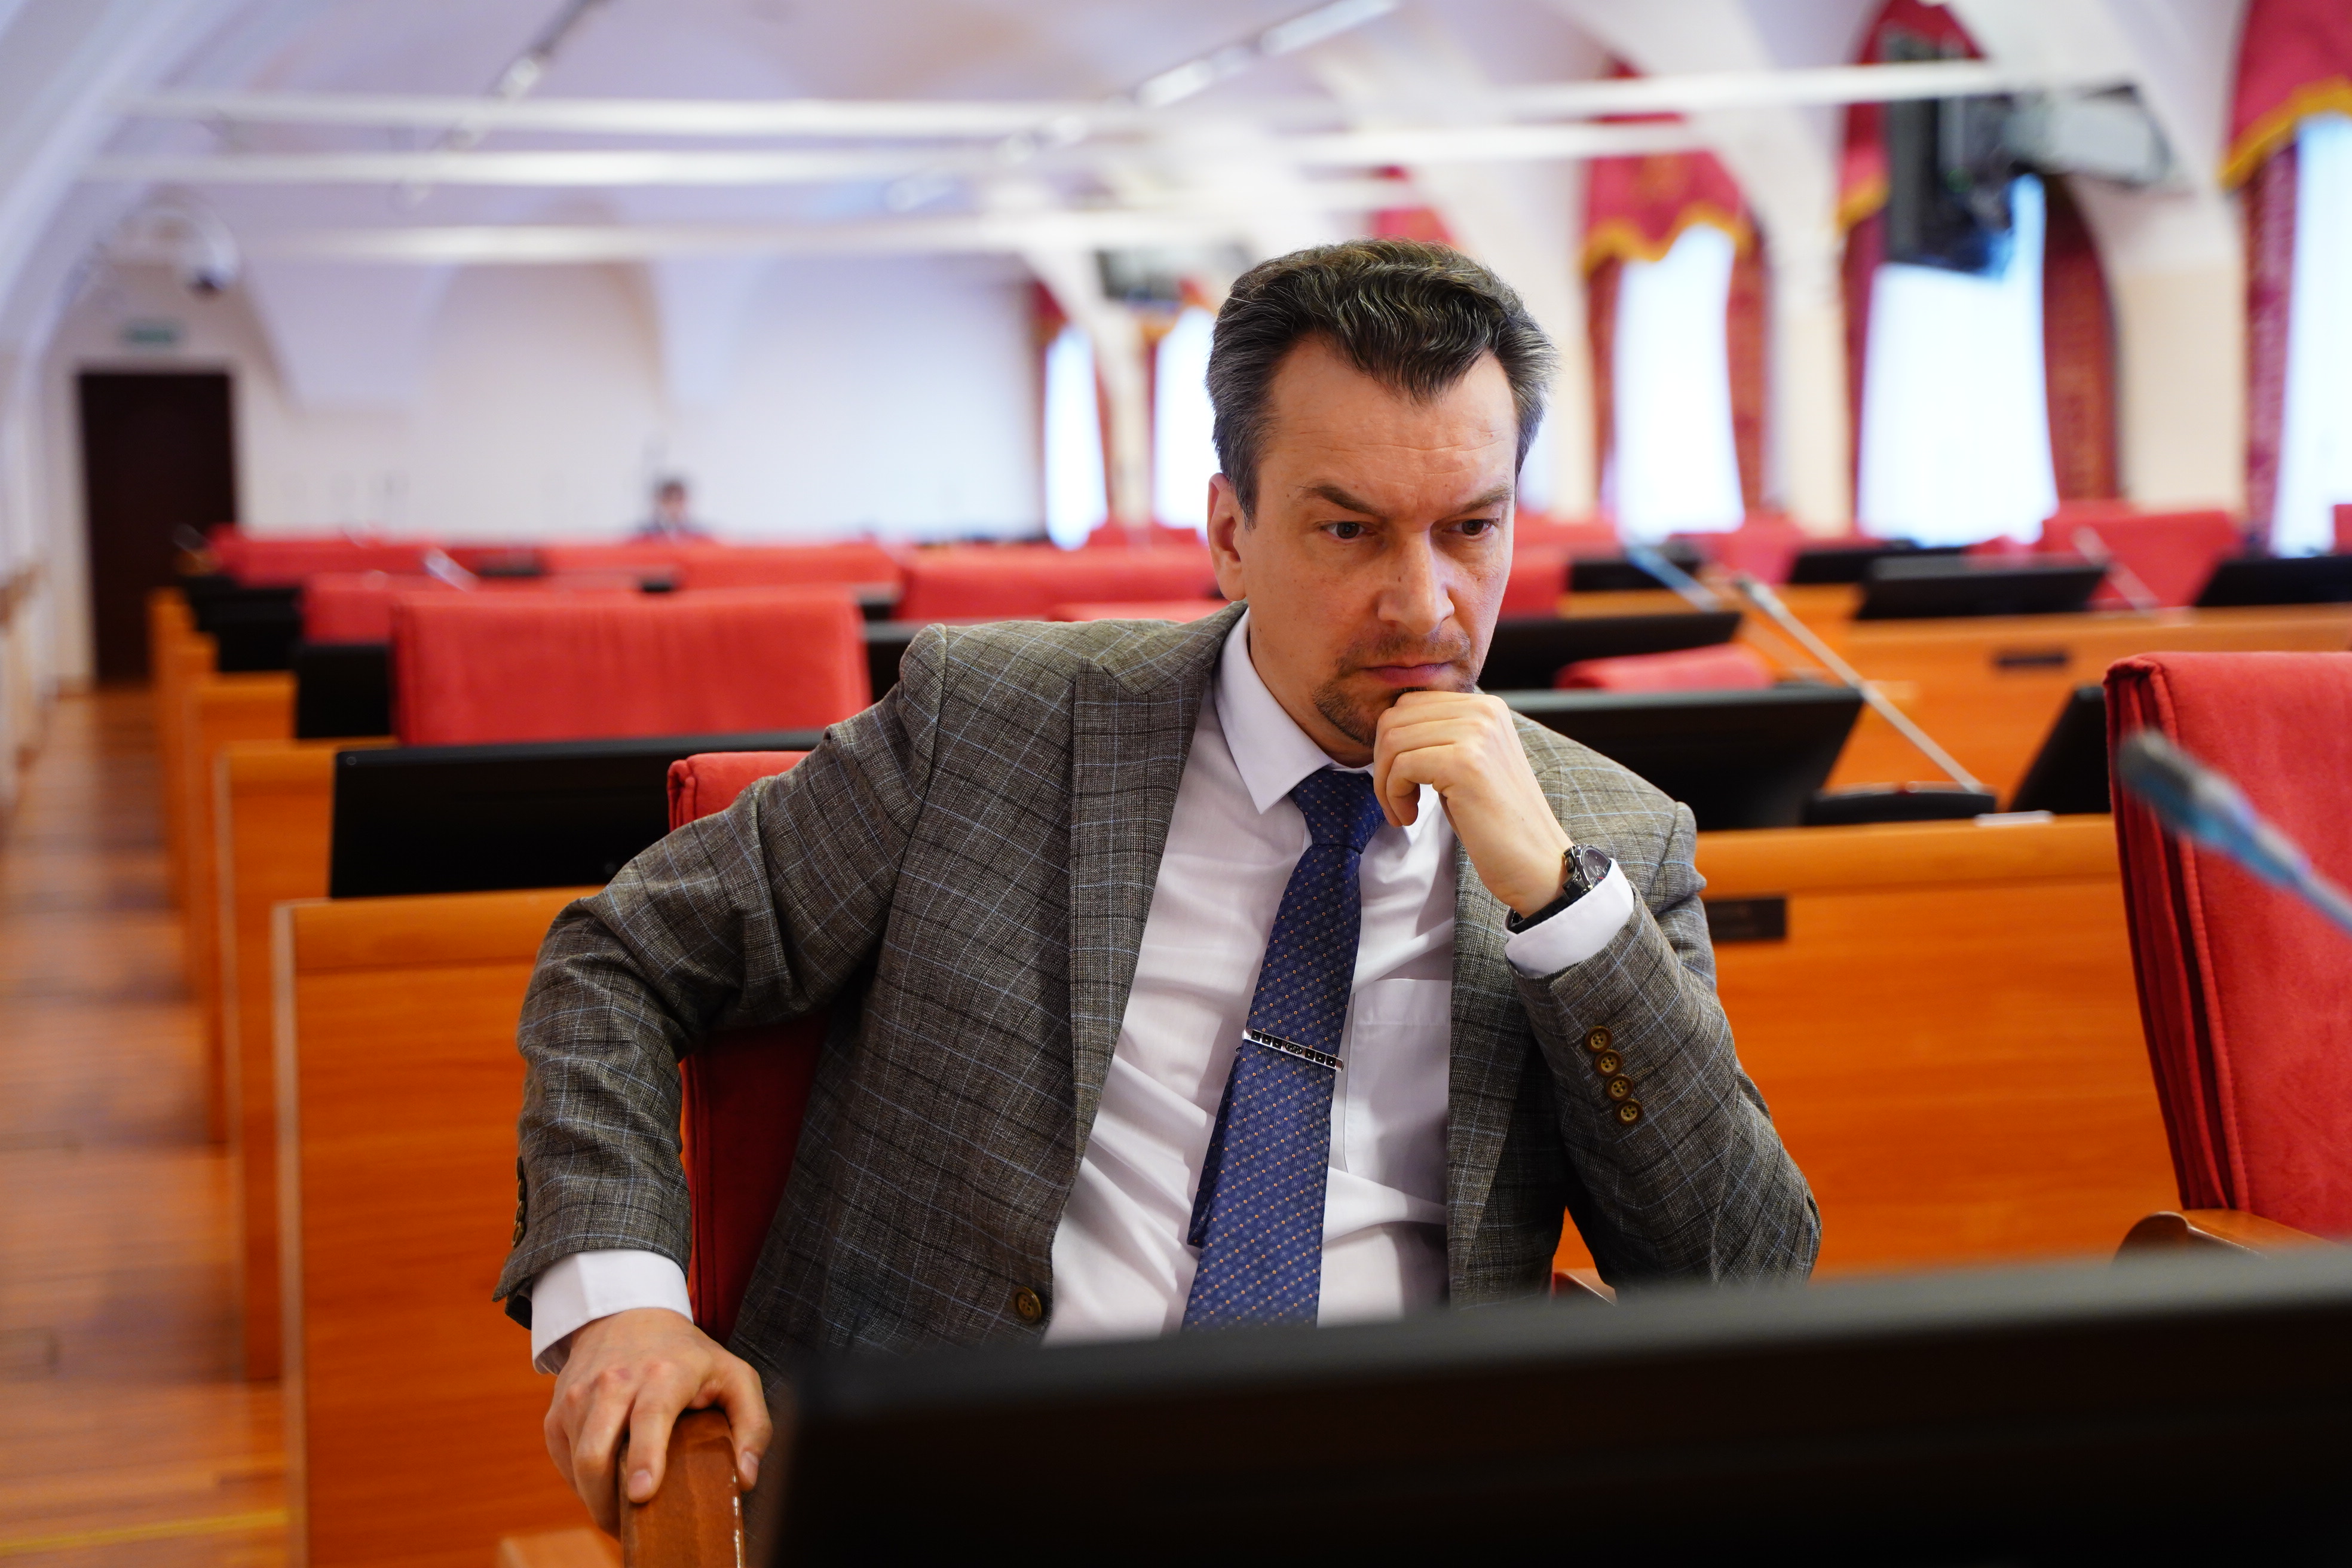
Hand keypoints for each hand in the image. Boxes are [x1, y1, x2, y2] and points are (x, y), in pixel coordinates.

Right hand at [543, 1307, 769, 1533]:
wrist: (629, 1317)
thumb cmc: (689, 1357)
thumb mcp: (735, 1376)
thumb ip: (753, 1425)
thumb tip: (747, 1477)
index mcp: (663, 1373)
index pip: (649, 1417)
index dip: (645, 1458)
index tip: (643, 1494)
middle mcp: (615, 1381)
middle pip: (597, 1452)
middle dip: (608, 1500)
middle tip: (631, 1528)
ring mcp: (580, 1395)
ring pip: (578, 1462)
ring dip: (597, 1496)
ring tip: (622, 1510)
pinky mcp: (558, 1409)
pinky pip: (565, 1460)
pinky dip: (582, 1482)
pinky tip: (606, 1483)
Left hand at [1372, 690, 1570, 916]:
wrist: (1535, 862)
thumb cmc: (1493, 821)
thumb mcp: (1465, 765)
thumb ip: (1437, 739)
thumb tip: (1386, 728)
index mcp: (1485, 706)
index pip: (1410, 704)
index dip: (1390, 745)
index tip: (1399, 782)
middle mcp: (1484, 710)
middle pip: (1396, 718)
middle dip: (1381, 762)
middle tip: (1394, 799)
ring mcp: (1477, 734)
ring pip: (1393, 741)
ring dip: (1385, 783)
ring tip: (1402, 811)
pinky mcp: (1465, 763)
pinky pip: (1402, 766)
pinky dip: (1393, 795)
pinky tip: (1409, 817)